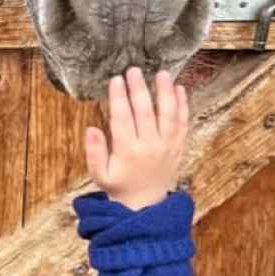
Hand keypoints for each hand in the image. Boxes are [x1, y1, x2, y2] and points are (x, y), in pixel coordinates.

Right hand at [84, 68, 188, 210]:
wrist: (146, 205)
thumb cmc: (119, 186)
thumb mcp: (99, 175)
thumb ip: (94, 152)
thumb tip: (91, 128)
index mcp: (128, 152)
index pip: (122, 119)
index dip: (119, 98)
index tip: (115, 79)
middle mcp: (149, 147)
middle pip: (145, 113)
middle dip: (139, 89)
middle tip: (134, 70)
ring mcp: (167, 146)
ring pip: (168, 115)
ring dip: (166, 93)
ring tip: (163, 73)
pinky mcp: (178, 147)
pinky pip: (183, 124)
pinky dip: (183, 106)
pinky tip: (180, 89)